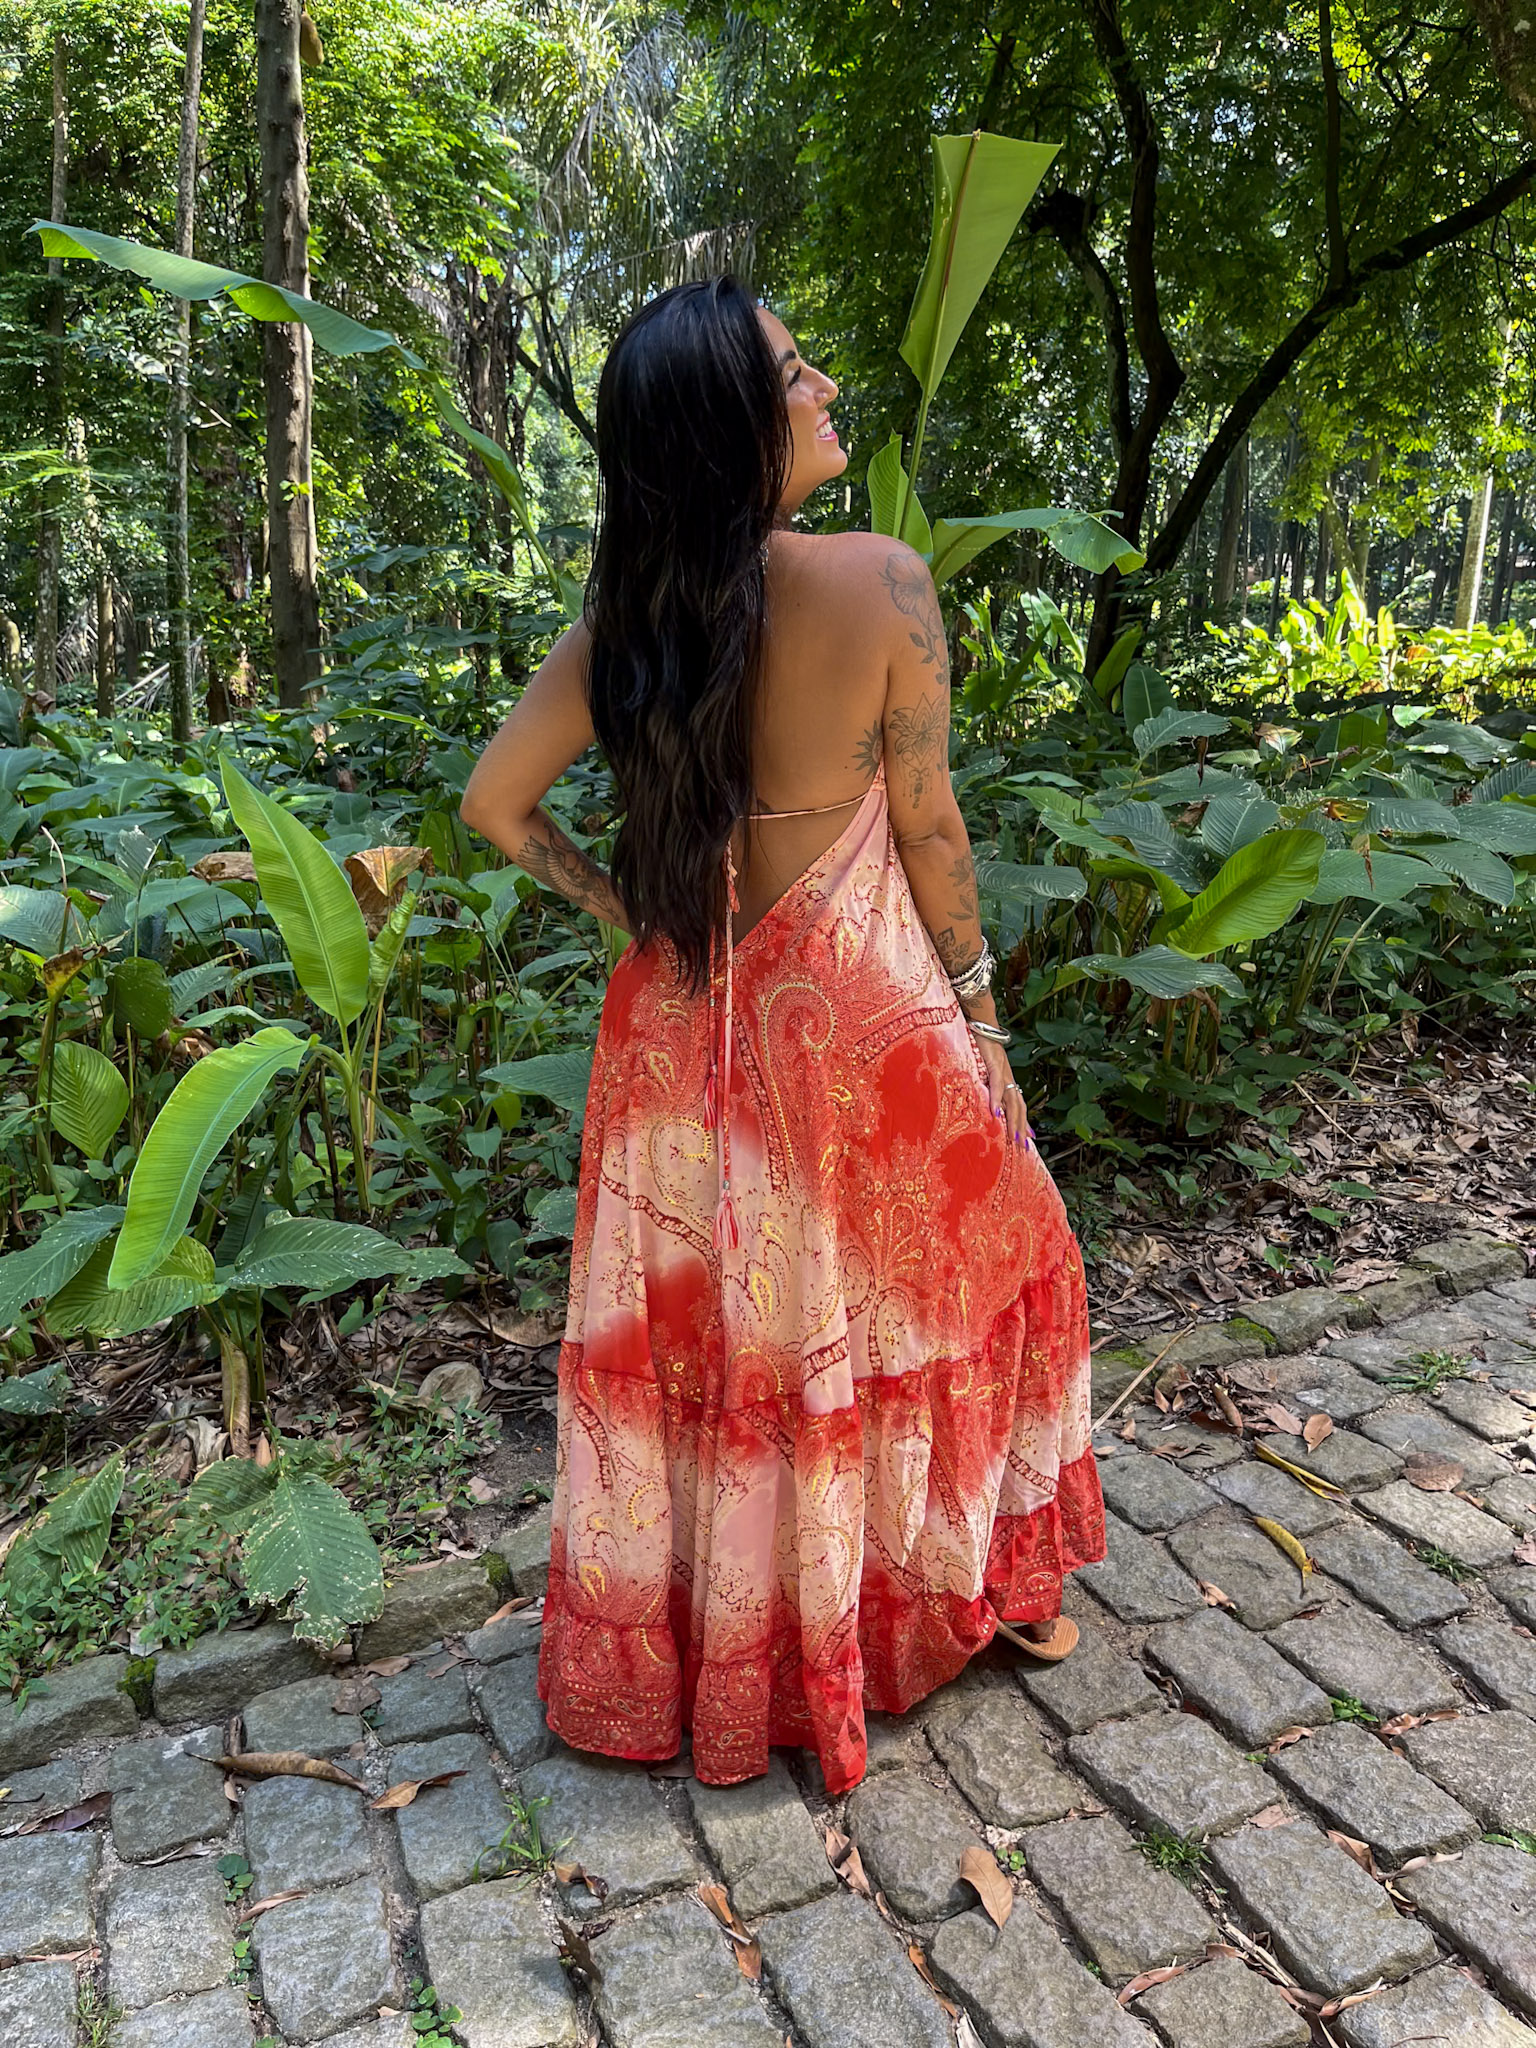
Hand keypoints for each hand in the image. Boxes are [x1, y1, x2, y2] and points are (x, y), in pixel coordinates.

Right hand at [974, 1034, 1031, 1149]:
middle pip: (1019, 1106)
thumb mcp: (981, 1068)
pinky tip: (996, 1113)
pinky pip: (996, 1085)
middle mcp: (1008, 1077)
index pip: (1018, 1104)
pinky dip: (997, 1099)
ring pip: (1011, 1100)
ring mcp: (1003, 1071)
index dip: (1024, 1121)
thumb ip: (984, 1082)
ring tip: (1014, 1137)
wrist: (982, 1022)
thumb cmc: (980, 1044)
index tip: (1029, 1139)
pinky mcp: (994, 1063)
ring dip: (1013, 1120)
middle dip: (1021, 1128)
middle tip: (1023, 1147)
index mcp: (1006, 1079)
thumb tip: (981, 1099)